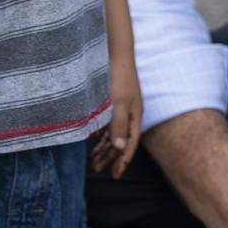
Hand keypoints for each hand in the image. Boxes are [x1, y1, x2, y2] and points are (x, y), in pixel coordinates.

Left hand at [90, 58, 141, 177]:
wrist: (114, 52)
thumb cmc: (118, 77)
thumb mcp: (118, 103)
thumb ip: (119, 125)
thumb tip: (121, 148)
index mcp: (134, 116)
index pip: (130, 144)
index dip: (123, 160)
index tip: (115, 175)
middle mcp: (128, 113)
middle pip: (120, 141)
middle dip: (110, 157)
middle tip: (99, 170)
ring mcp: (120, 107)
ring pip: (113, 133)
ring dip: (104, 147)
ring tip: (94, 161)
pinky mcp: (111, 100)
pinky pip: (107, 123)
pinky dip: (100, 134)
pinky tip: (93, 139)